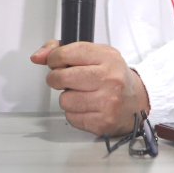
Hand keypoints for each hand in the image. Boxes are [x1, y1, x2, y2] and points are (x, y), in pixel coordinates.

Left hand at [31, 40, 150, 135]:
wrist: (135, 101)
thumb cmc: (112, 76)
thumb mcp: (94, 54)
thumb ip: (63, 50)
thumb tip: (38, 56)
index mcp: (107, 58)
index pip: (66, 54)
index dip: (53, 58)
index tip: (55, 62)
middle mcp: (109, 79)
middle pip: (61, 77)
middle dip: (56, 78)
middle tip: (64, 78)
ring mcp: (107, 103)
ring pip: (64, 100)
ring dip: (67, 97)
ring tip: (80, 93)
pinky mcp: (102, 122)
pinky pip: (71, 117)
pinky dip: (74, 112)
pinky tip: (86, 106)